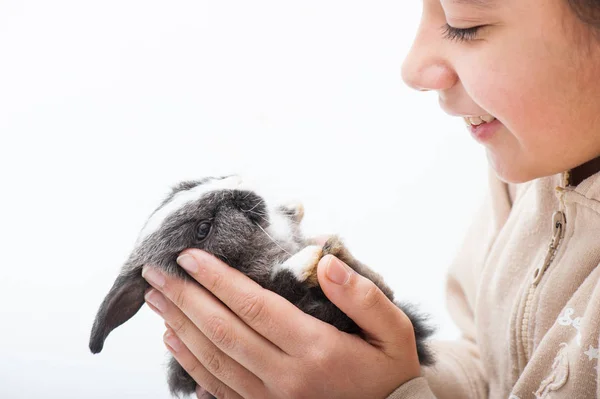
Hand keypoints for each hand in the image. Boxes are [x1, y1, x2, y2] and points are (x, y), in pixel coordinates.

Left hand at [141, 248, 420, 398]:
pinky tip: (173, 342)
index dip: (217, 279)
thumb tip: (324, 260)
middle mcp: (286, 377)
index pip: (254, 306)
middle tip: (155, 273)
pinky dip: (190, 364)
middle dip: (185, 298)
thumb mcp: (393, 330)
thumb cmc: (389, 370)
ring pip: (212, 360)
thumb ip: (361, 295)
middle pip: (222, 331)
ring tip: (157, 300)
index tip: (189, 256)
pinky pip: (217, 389)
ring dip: (179, 327)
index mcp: (315, 349)